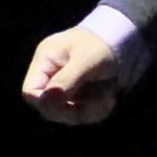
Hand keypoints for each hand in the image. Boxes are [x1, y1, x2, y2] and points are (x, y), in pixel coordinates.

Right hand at [24, 10, 145, 123]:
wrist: (126, 40)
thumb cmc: (102, 44)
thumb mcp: (86, 60)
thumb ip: (66, 80)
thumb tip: (44, 101)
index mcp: (45, 62)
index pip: (31, 92)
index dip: (46, 102)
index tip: (70, 103)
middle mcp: (51, 77)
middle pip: (49, 108)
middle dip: (74, 110)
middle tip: (99, 101)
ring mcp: (66, 89)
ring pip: (68, 115)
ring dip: (90, 111)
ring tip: (108, 97)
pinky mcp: (80, 97)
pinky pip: (83, 115)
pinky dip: (98, 111)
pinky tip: (109, 99)